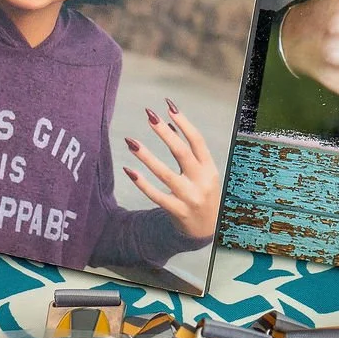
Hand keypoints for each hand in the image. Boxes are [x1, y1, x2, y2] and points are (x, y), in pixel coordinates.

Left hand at [123, 100, 221, 242]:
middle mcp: (201, 182)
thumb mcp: (203, 172)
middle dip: (164, 133)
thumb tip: (170, 124)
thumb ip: (189, 151)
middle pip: (181, 153)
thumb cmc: (202, 193)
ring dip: (147, 156)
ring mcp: (189, 198)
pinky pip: (156, 196)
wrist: (208, 230)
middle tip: (149, 115)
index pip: (197, 141)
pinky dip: (142, 183)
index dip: (184, 123)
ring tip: (130, 141)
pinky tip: (128, 170)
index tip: (168, 107)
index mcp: (210, 168)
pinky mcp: (177, 212)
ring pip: (165, 174)